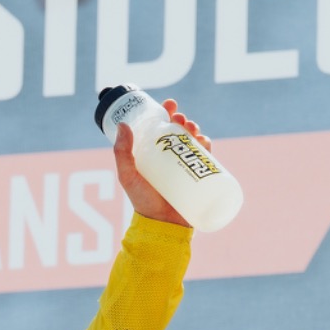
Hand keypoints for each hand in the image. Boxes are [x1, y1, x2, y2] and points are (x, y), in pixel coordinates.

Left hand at [113, 98, 210, 226]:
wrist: (162, 225)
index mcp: (153, 154)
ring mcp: (185, 166)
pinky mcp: (198, 176)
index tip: (170, 104)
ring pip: (193, 141)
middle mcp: (169, 158)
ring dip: (195, 128)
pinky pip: (207, 156)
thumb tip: (123, 125)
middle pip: (179, 131)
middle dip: (183, 119)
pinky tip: (204, 140)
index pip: (160, 128)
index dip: (166, 113)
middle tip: (180, 118)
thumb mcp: (127, 176)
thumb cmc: (142, 202)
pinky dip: (207, 145)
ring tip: (191, 127)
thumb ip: (122, 153)